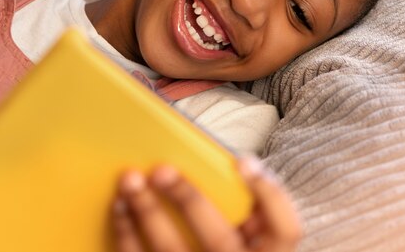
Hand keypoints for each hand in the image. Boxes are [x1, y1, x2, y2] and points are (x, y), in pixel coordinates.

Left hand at [111, 158, 300, 251]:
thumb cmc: (224, 248)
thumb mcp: (249, 236)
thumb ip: (246, 211)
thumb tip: (222, 164)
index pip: (285, 230)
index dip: (269, 195)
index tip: (243, 160)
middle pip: (219, 240)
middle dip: (188, 200)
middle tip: (161, 169)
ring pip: (171, 251)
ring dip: (147, 211)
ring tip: (130, 179)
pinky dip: (126, 233)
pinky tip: (119, 206)